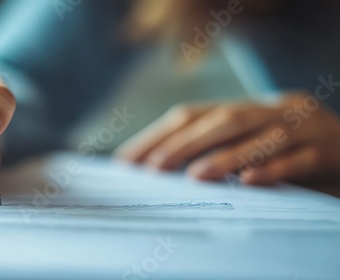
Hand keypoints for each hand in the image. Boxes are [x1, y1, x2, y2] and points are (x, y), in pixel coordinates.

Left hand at [115, 93, 339, 185]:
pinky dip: (273, 169)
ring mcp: (301, 128)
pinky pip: (299, 160)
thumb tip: (158, 165)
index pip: (194, 114)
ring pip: (260, 137)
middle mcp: (271, 110)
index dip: (160, 134)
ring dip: (225, 156)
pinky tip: (249, 182)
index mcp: (246, 107)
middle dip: (185, 143)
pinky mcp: (327, 150)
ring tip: (194, 176)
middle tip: (154, 166)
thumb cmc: (288, 149)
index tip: (130, 159)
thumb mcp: (250, 142)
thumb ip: (214, 148)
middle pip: (223, 121)